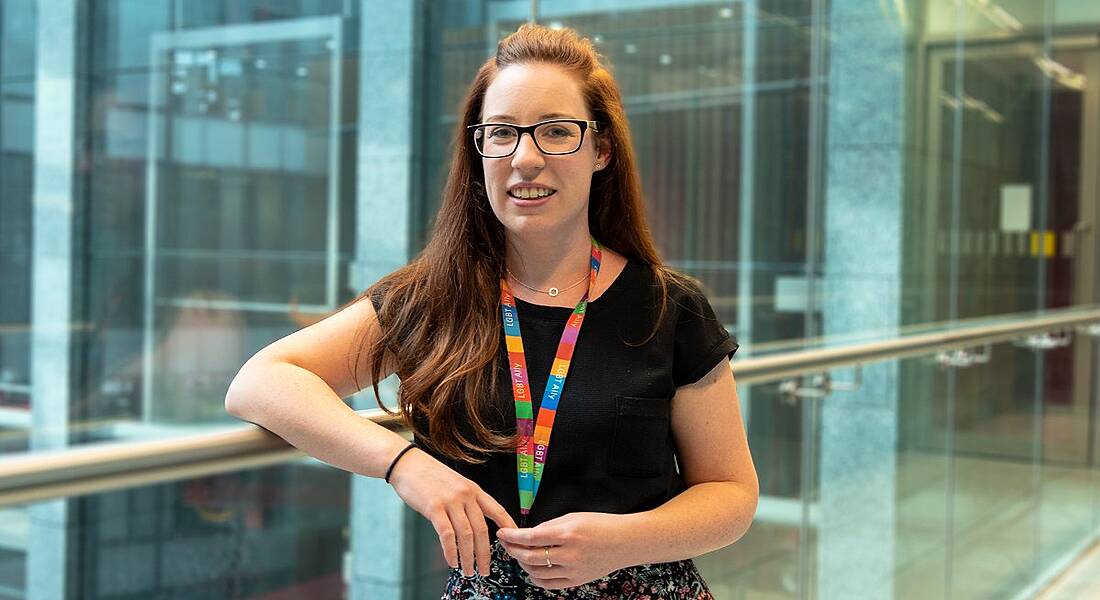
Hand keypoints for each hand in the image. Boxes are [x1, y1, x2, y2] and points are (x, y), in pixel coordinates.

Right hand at [387, 448, 516, 577]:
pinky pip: (447, 534)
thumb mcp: (455, 484)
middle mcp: (466, 495)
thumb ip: (465, 502)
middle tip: (485, 570)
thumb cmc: (429, 475)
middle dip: (485, 554)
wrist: (408, 463)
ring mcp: (450, 501)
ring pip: (466, 535)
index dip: (508, 528)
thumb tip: (472, 527)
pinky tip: (452, 561)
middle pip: (482, 529)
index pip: (497, 510)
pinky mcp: (434, 508)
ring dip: (468, 557)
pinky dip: (451, 551)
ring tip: (468, 571)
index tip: (513, 542)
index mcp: (474, 489)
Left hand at [496, 512, 630, 589]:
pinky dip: (535, 578)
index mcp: (568, 534)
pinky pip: (548, 584)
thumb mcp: (574, 517)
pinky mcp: (576, 581)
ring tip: (519, 555)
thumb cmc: (603, 525)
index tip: (503, 534)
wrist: (626, 541)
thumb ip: (550, 526)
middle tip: (506, 544)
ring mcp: (573, 570)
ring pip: (536, 572)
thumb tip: (530, 534)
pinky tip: (532, 570)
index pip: (530, 537)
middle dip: (513, 550)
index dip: (512, 536)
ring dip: (523, 564)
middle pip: (530, 557)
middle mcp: (569, 554)